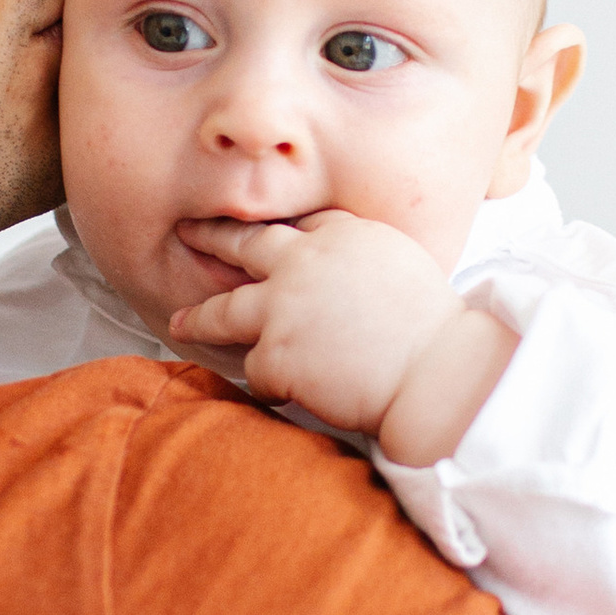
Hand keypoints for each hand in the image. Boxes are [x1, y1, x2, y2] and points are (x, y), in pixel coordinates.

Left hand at [167, 211, 514, 459]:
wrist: (434, 373)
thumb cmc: (431, 327)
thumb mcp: (399, 260)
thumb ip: (358, 252)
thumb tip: (334, 266)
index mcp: (339, 233)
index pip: (292, 223)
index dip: (268, 229)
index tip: (248, 229)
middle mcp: (302, 261)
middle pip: (242, 245)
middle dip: (210, 237)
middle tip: (187, 232)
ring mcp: (281, 307)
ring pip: (222, 312)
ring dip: (198, 319)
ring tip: (180, 323)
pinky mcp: (273, 355)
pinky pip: (255, 371)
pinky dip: (269, 383)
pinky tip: (288, 391)